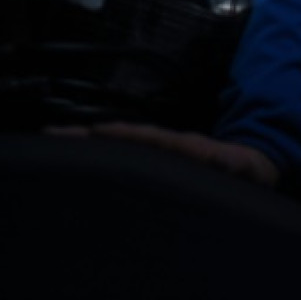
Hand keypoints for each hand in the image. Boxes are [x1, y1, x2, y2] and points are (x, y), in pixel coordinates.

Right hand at [46, 121, 280, 188]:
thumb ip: (233, 163)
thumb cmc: (242, 169)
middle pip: (123, 137)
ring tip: (55, 139)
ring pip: (119, 144)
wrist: (248, 164)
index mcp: (182, 147)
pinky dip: (100, 150)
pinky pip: (124, 152)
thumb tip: (228, 160)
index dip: (125, 134)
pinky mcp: (155, 160)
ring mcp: (158, 151)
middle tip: (52, 133)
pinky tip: (76, 152)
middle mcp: (165, 146)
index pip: (149, 137)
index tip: (97, 130)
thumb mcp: (240, 166)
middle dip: (89, 134)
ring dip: (88, 141)